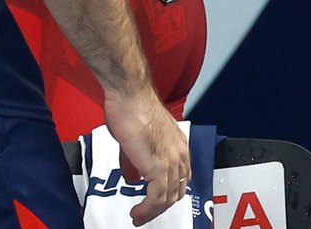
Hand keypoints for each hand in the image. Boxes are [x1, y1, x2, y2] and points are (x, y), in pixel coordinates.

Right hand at [102, 85, 190, 226]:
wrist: (130, 94)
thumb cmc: (131, 105)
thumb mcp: (136, 136)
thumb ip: (135, 160)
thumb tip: (131, 176)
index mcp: (178, 145)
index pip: (180, 176)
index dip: (168, 191)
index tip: (155, 200)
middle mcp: (180, 154)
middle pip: (177, 190)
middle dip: (161, 206)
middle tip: (146, 212)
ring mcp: (171, 161)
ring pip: (167, 198)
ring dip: (152, 212)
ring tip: (138, 217)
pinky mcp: (158, 167)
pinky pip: (156, 198)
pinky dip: (147, 210)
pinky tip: (137, 213)